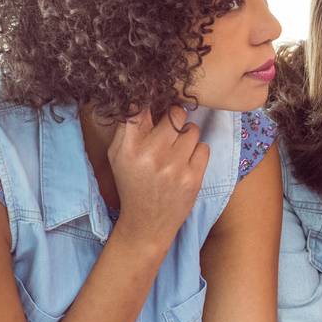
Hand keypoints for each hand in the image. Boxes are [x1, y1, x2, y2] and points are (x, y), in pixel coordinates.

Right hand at [108, 105, 210, 248]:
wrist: (147, 222)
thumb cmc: (132, 183)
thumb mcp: (118, 156)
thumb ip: (127, 129)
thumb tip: (142, 99)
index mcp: (129, 148)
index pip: (140, 109)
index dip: (150, 100)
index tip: (155, 100)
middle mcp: (152, 155)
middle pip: (174, 114)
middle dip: (174, 117)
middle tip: (170, 127)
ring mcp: (175, 167)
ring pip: (192, 130)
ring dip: (187, 135)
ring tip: (177, 148)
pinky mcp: (194, 177)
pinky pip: (204, 147)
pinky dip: (197, 152)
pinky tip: (186, 162)